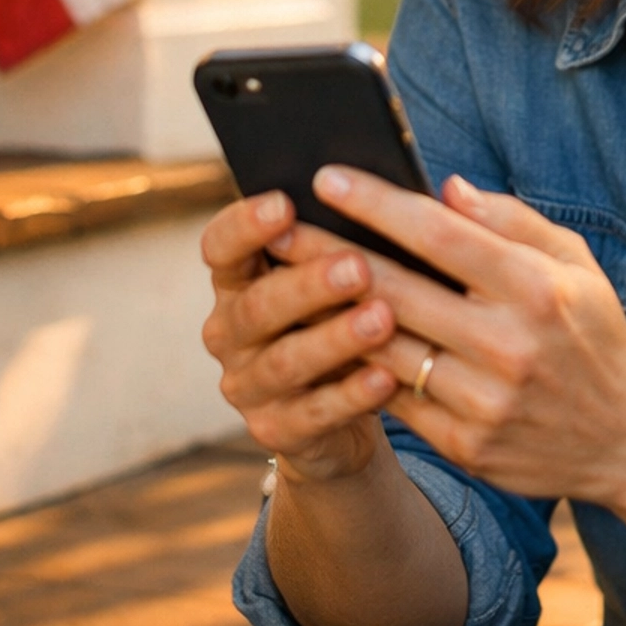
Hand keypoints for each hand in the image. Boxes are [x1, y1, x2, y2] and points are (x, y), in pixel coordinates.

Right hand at [199, 190, 399, 481]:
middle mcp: (229, 332)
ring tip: (383, 319)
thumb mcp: (336, 281)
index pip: (221, 247)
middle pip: (259, 305)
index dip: (246, 225)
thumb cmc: (342, 317)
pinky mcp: (275, 431)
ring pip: (286, 361)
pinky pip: (314, 413)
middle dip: (309, 284)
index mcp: (237, 281)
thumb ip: (347, 240)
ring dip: (336, 339)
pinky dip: (352, 395)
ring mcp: (247, 385)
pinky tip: (387, 377)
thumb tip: (404, 193)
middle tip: (358, 265)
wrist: (343, 413)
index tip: (285, 203)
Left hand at [310, 164, 625, 506]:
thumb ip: (511, 221)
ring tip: (284, 281)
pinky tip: (324, 339)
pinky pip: (396, 399)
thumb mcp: (575, 264)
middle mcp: (509, 345)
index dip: (376, 203)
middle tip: (276, 226)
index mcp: (536, 288)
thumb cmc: (593, 334)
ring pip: (384, 349)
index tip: (326, 176)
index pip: (438, 234)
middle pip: (395, 290)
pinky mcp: (468, 446)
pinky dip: (357, 367)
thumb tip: (445, 187)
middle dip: (326, 254)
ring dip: (328, 315)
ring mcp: (486, 402)